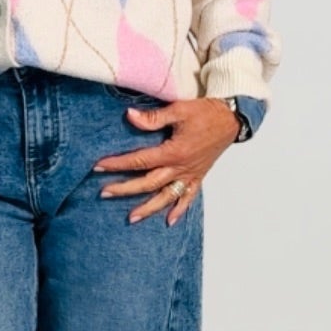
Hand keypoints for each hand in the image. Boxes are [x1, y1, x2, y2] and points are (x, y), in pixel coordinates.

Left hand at [91, 97, 239, 223]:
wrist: (231, 119)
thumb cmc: (206, 113)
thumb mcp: (179, 110)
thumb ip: (153, 118)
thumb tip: (129, 116)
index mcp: (174, 152)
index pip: (140, 161)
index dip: (118, 164)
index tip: (99, 167)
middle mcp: (181, 168)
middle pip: (148, 183)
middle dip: (125, 189)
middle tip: (104, 193)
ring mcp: (190, 174)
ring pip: (166, 196)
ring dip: (148, 208)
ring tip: (132, 218)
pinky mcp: (198, 176)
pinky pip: (188, 197)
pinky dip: (179, 210)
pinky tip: (170, 221)